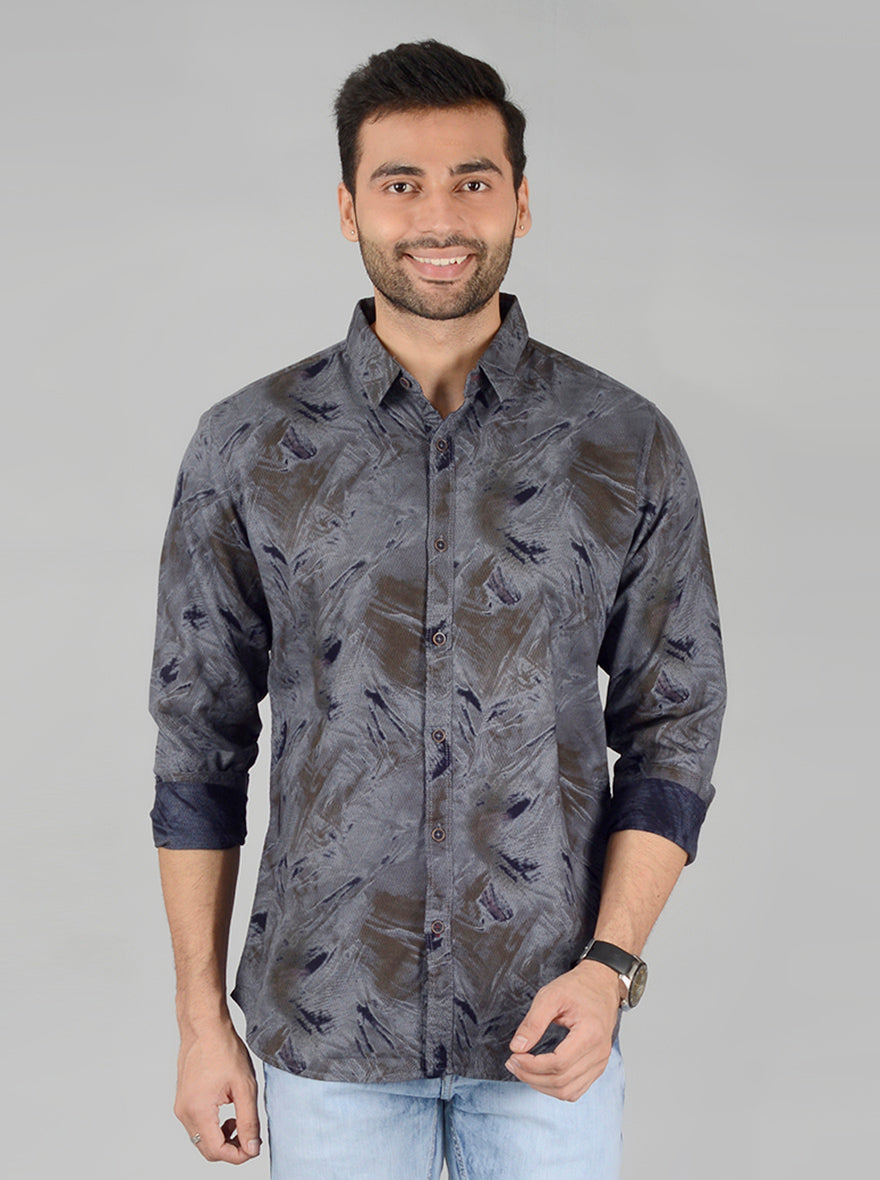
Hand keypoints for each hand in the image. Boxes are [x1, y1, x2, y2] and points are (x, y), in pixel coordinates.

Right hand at [173, 1020, 261, 1162]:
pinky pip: (197, 1124)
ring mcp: (181, 1106)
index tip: (254, 1147)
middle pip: (207, 1149)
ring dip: (222, 1137)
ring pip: (201, 1138)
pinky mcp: (182, 1100)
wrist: (205, 1027)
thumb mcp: (245, 1086)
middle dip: (231, 1148)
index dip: (238, 1155)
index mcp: (198, 1110)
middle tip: (250, 1134)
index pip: (216, 1151)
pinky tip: (227, 1109)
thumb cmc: (224, 1049)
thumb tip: (252, 1147)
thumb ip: (249, 1120)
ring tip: (239, 1117)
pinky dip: (213, 1126)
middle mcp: (184, 1112)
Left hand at [505, 960, 620, 1101]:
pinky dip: (555, 1088)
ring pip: (568, 1092)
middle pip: (562, 1081)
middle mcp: (599, 1052)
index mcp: (590, 1033)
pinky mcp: (598, 1066)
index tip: (514, 1056)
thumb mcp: (550, 995)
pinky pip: (576, 1090)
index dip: (532, 1066)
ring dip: (542, 1086)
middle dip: (531, 1077)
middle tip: (512, 1063)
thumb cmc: (577, 988)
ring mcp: (601, 1062)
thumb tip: (517, 1047)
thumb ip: (533, 1022)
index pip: (559, 1063)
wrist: (601, 984)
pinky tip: (540, 1075)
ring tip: (523, 1070)